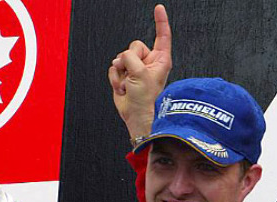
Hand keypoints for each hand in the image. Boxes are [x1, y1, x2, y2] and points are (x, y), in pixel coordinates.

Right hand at [108, 4, 171, 139]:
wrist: (137, 116)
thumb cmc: (147, 98)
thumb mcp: (141, 73)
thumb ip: (131, 57)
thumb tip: (121, 59)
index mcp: (161, 60)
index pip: (162, 36)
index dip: (160, 21)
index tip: (159, 7)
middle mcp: (149, 62)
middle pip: (134, 45)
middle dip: (130, 59)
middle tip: (134, 75)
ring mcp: (136, 68)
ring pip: (121, 56)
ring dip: (121, 71)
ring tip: (129, 85)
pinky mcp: (125, 75)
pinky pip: (114, 67)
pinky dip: (115, 78)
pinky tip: (123, 88)